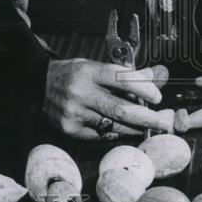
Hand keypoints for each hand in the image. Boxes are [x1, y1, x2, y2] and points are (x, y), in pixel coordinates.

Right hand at [43, 58, 169, 139]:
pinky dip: (116, 132)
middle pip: (121, 108)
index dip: (143, 88)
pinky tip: (125, 129)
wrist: (37, 86)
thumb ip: (127, 74)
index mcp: (89, 72)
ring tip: (149, 127)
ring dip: (135, 128)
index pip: (121, 79)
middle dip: (147, 117)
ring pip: (114, 125)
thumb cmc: (73, 75)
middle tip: (164, 122)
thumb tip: (159, 75)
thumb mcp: (96, 66)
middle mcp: (81, 93)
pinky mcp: (70, 130)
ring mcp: (75, 114)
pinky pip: (101, 134)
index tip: (158, 96)